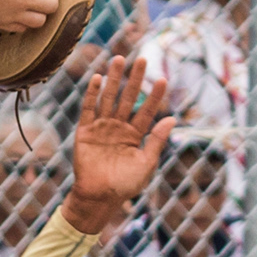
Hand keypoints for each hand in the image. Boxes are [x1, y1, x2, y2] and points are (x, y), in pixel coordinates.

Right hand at [63, 55, 173, 233]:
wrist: (99, 197)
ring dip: (113, 79)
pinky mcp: (85, 131)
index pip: (147, 110)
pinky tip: (97, 78)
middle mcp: (119, 127)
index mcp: (136, 135)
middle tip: (143, 59)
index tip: (163, 79)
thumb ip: (157, 141)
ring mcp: (102, 127)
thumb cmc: (125, 185)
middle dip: (135, 79)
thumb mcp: (146, 164)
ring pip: (109, 98)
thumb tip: (172, 119)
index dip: (155, 96)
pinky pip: (89, 109)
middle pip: (128, 97)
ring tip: (118, 59)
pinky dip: (92, 94)